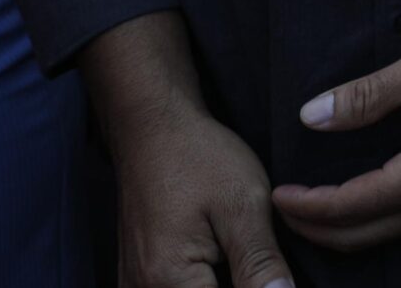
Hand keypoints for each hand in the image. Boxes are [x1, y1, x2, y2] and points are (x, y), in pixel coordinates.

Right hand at [106, 100, 294, 287]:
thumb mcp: (243, 206)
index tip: (264, 262)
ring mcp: (136, 284)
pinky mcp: (139, 275)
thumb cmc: (199, 159)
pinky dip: (205, 279)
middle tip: (251, 245)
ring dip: (226, 279)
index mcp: (168, 281)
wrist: (154, 130)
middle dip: (242, 282)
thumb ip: (260, 262)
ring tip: (241, 248)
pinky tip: (225, 257)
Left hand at [270, 33, 400, 251]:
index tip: (274, 193)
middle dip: (314, 228)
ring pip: (382, 235)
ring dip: (341, 227)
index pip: (346, 206)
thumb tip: (311, 117)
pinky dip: (370, 219)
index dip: (304, 204)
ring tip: (311, 205)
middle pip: (359, 237)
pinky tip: (359, 196)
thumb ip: (364, 96)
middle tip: (281, 207)